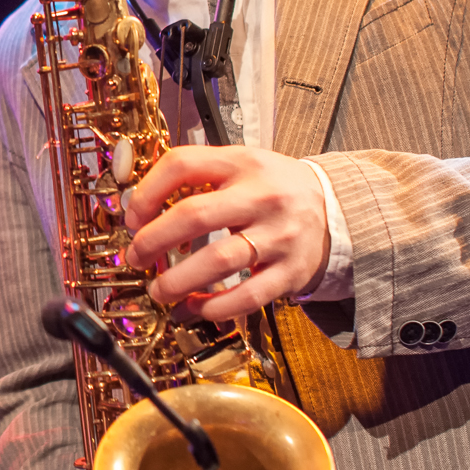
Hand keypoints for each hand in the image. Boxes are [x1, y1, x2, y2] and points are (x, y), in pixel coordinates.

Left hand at [123, 145, 329, 321]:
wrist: (336, 209)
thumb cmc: (274, 188)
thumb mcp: (240, 165)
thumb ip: (196, 177)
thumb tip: (139, 210)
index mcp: (242, 163)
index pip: (182, 165)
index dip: (147, 192)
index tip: (132, 217)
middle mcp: (262, 196)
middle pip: (194, 215)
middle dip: (153, 240)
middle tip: (137, 257)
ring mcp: (279, 235)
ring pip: (218, 260)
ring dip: (178, 281)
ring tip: (160, 290)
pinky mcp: (291, 272)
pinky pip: (247, 296)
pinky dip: (215, 306)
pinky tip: (196, 307)